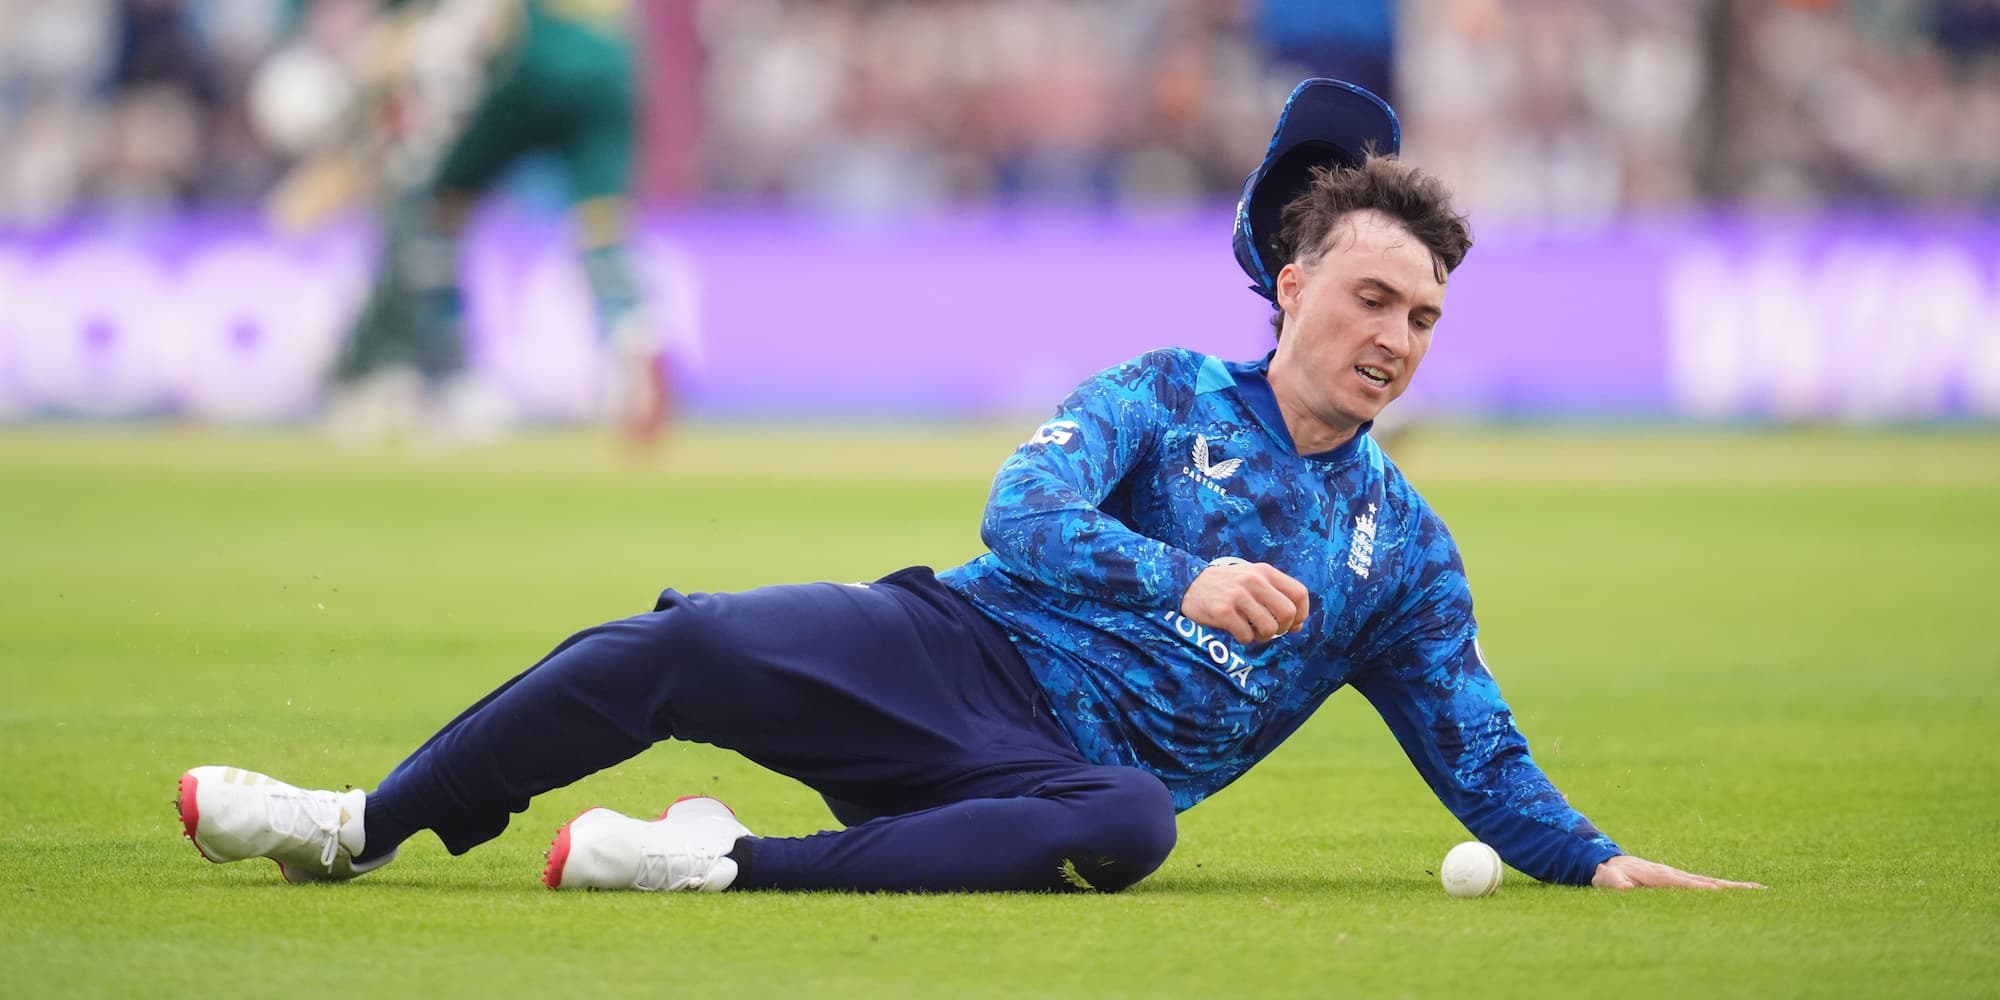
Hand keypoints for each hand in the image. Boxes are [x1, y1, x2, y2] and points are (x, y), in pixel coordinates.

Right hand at [1180, 560, 1309, 643]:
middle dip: (1283, 628)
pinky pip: (1246, 635)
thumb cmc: (1225, 585)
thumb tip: (1298, 624)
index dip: (1301, 613)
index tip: (1292, 623)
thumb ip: (1276, 596)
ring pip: (1269, 628)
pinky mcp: (1223, 611)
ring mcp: (1238, 595)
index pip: (1299, 593)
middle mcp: (1253, 581)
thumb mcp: (1252, 580)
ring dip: (1263, 637)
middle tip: (1271, 630)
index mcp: (1264, 572)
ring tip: (1252, 632)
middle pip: (1287, 613)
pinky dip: (1245, 639)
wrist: (1187, 584)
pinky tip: (1237, 632)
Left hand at [1591, 855, 1763, 889]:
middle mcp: (1675, 875)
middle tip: (1762, 891)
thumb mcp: (1608, 880)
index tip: (1724, 892)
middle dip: (1734, 888)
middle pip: (1710, 882)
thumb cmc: (1608, 875)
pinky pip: (1705, 887)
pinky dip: (1724, 890)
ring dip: (1735, 889)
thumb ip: (1616, 884)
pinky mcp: (1680, 882)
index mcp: (1662, 876)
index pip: (1689, 884)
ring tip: (1761, 892)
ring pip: (1711, 884)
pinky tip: (1739, 896)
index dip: (1706, 889)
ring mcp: (1680, 877)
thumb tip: (1625, 888)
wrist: (1606, 863)